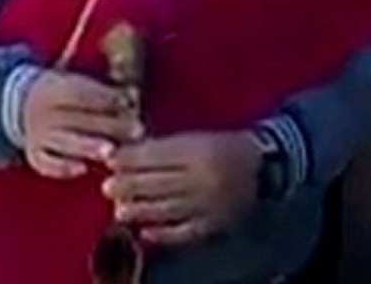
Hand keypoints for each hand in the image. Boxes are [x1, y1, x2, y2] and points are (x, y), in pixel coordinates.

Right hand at [21, 70, 139, 178]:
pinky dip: (61, 167)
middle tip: (138, 130)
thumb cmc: (64, 93)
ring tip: (111, 152)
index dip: (106, 97)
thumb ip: (103, 90)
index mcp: (51, 87)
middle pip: (76, 118)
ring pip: (62, 141)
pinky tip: (83, 169)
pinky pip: (45, 163)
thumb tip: (133, 96)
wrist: (23, 105)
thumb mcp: (76, 81)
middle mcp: (41, 111)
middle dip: (108, 125)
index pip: (80, 91)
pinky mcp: (34, 154)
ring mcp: (36, 134)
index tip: (131, 101)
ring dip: (87, 146)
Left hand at [102, 131, 260, 245]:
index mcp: (200, 150)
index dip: (130, 158)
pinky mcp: (216, 224)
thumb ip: (163, 147)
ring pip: (169, 209)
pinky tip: (146, 231)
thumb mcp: (195, 137)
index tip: (109, 159)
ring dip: (141, 210)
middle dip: (129, 185)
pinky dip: (164, 233)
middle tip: (105, 187)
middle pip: (159, 183)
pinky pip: (186, 231)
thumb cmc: (222, 146)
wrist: (264, 167)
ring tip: (119, 210)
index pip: (157, 155)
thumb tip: (126, 154)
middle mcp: (204, 178)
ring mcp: (210, 204)